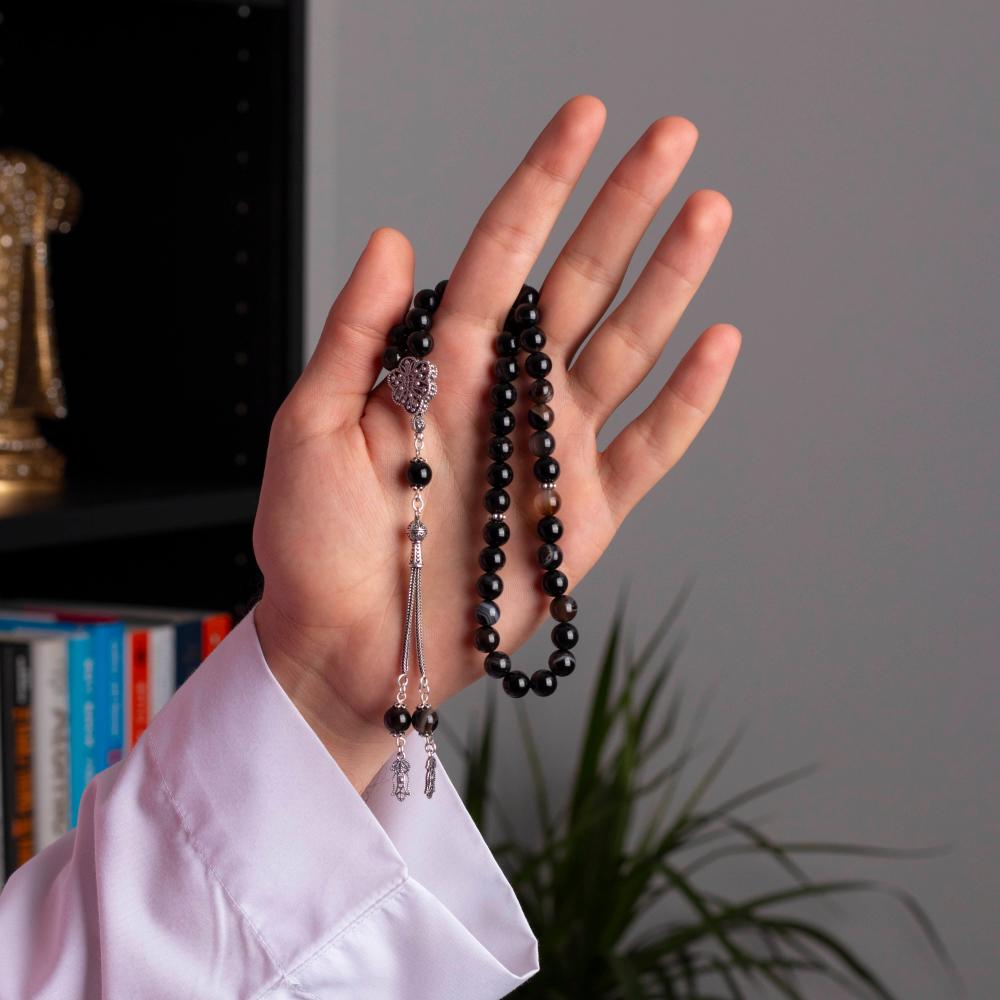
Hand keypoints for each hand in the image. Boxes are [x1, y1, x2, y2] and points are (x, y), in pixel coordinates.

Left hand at [252, 96, 739, 791]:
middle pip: (581, 286)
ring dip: (669, 282)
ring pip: (625, 351)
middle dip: (625, 209)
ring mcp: (553, 451)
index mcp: (444, 365)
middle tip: (673, 137)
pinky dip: (686, 401)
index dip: (543, 184)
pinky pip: (649, 448)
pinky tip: (717, 341)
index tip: (585, 118)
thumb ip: (356, 334)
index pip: (504, 253)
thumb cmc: (314, 542)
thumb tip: (393, 236)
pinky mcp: (586, 514)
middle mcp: (509, 395)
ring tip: (707, 212)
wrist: (351, 646)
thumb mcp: (312, 426)